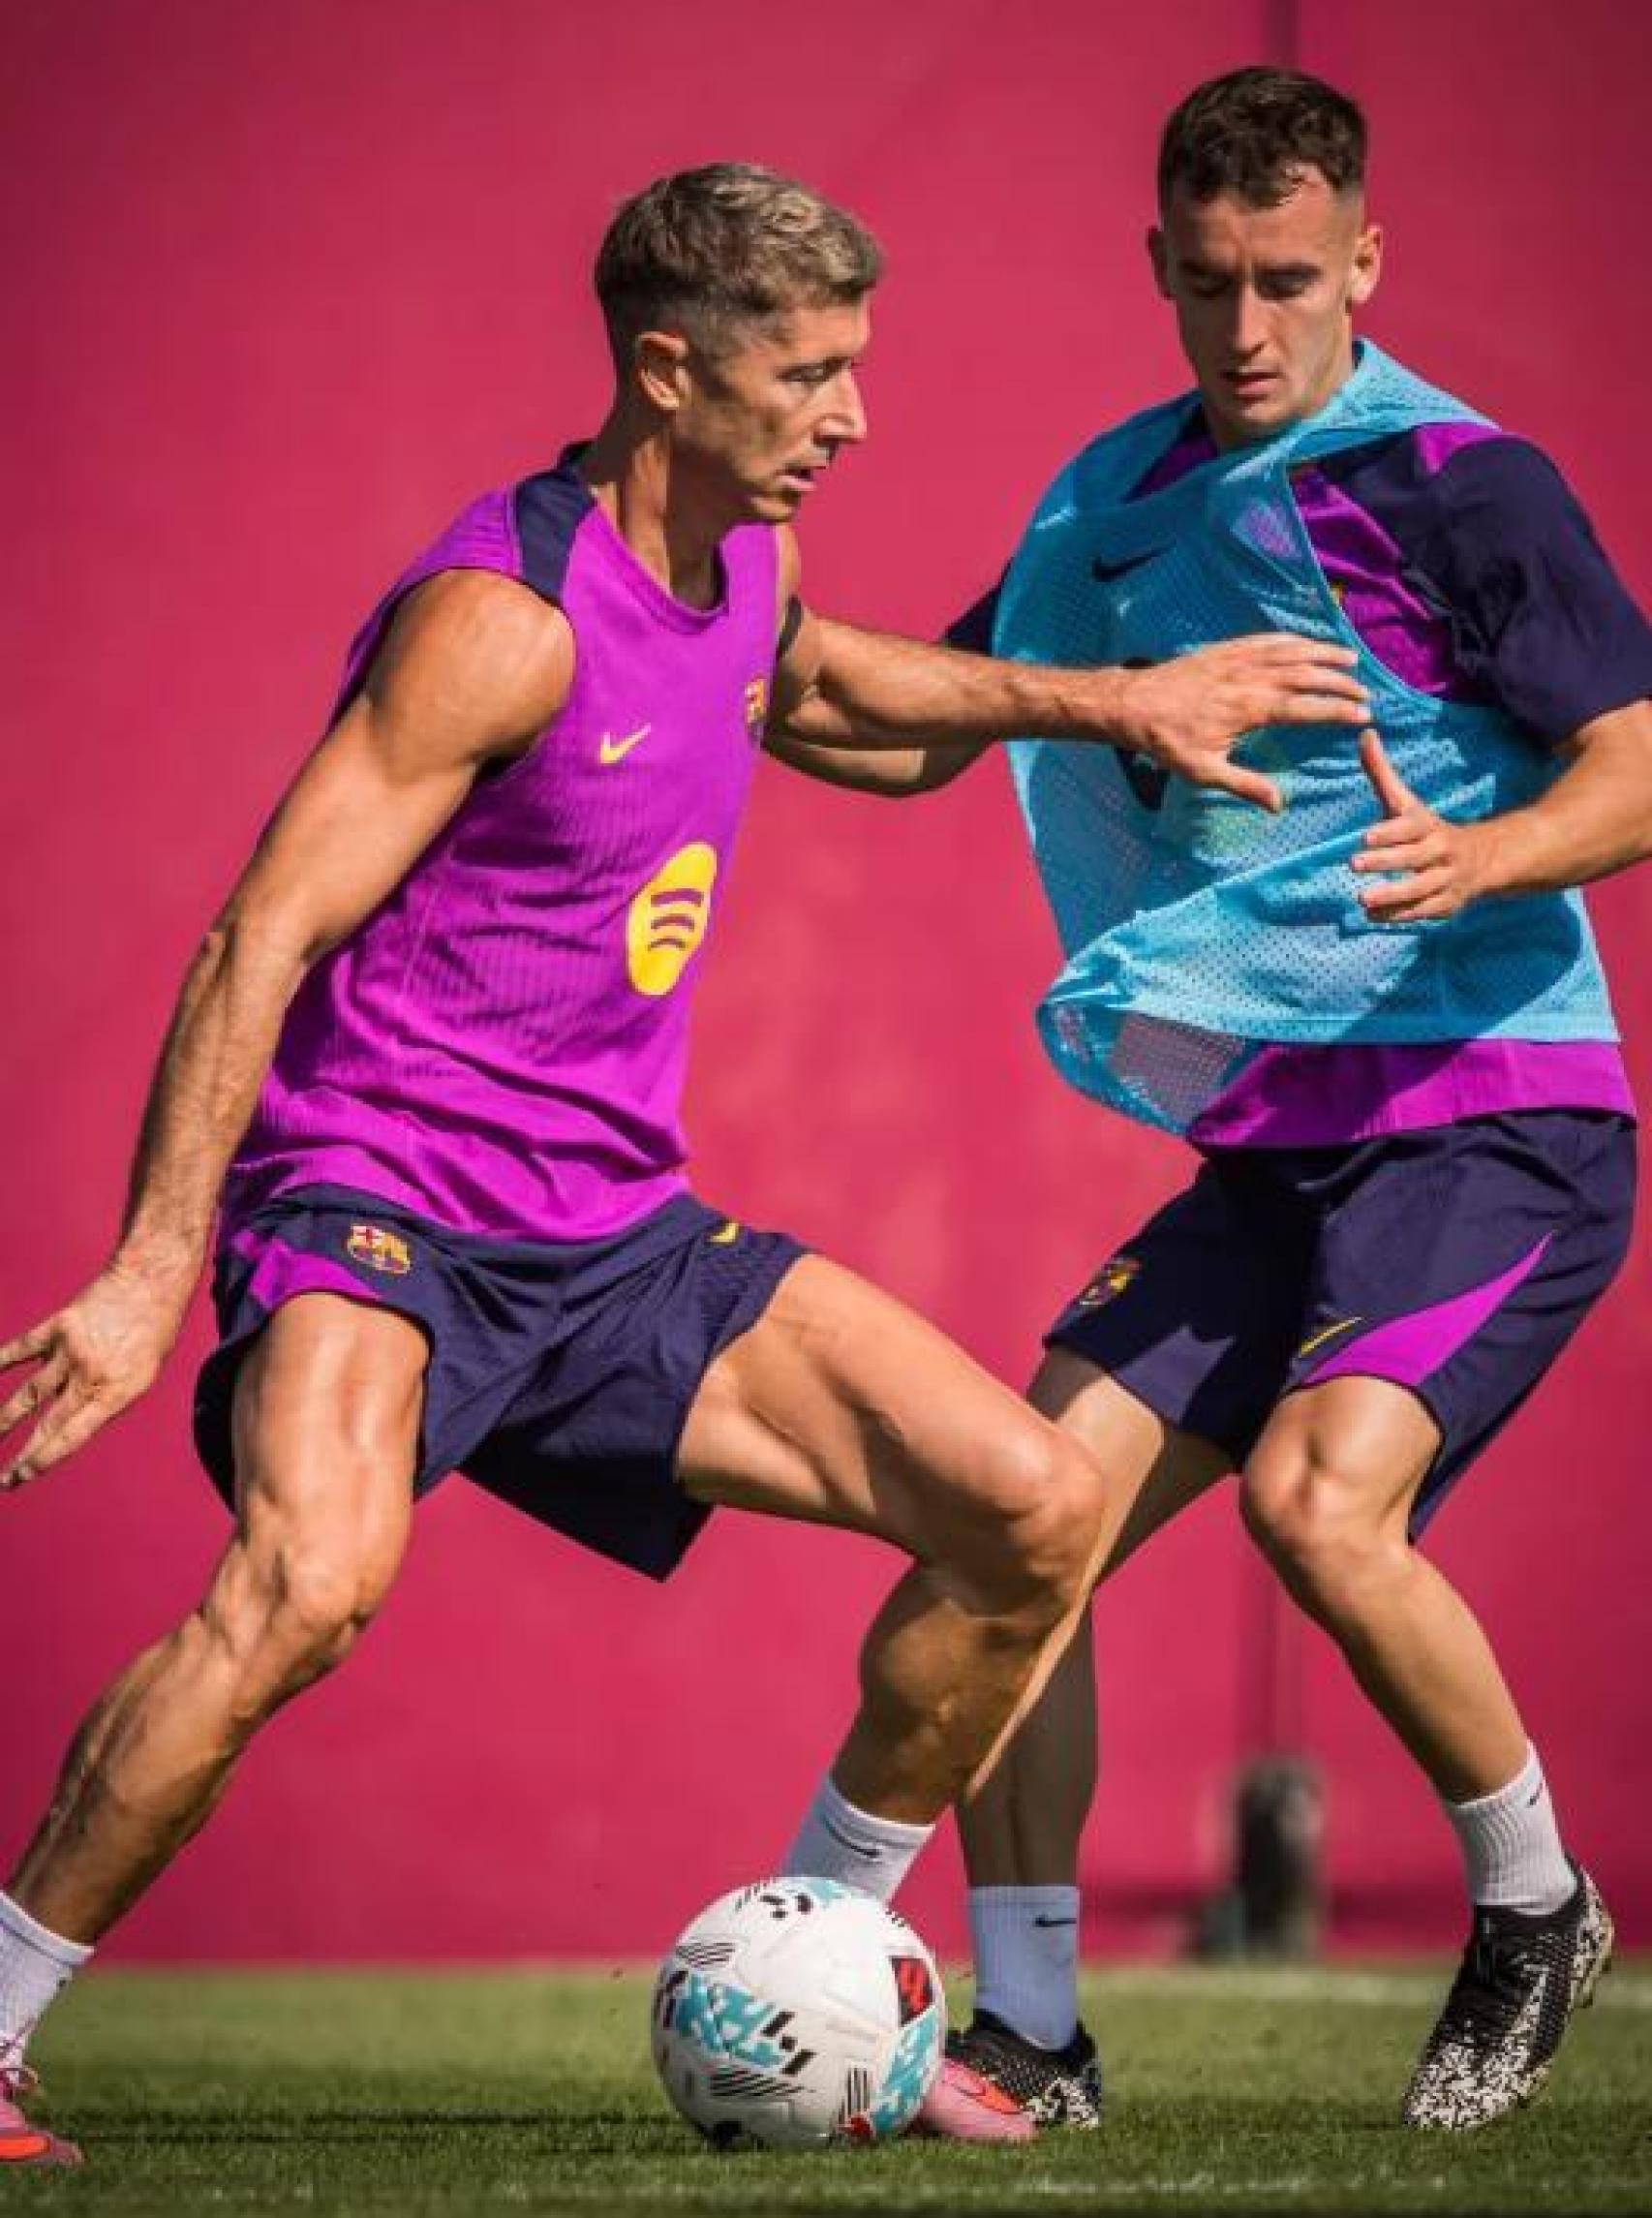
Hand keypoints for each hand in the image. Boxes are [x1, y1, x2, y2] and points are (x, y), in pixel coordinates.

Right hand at [0, 1261, 188, 1489]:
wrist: (151, 1281)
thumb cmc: (154, 1330)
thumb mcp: (144, 1375)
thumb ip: (108, 1398)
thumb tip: (74, 1420)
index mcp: (115, 1392)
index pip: (72, 1437)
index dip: (44, 1460)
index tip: (22, 1477)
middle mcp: (89, 1376)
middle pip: (47, 1424)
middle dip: (23, 1455)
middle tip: (3, 1479)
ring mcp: (70, 1352)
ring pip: (27, 1395)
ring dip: (4, 1421)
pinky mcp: (57, 1327)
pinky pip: (21, 1350)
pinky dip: (0, 1363)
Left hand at [1111, 634, 1370, 810]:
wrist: (1133, 704)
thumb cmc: (1166, 741)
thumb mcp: (1203, 771)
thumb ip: (1245, 785)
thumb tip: (1278, 804)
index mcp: (1249, 707)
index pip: (1305, 707)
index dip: (1337, 710)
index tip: (1363, 715)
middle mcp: (1249, 677)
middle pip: (1307, 675)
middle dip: (1340, 684)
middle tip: (1365, 694)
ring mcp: (1238, 658)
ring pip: (1291, 651)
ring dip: (1324, 654)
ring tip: (1350, 661)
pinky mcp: (1226, 649)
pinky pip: (1267, 639)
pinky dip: (1293, 640)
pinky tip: (1307, 643)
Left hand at [1352, 728, 1489, 920]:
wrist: (1480, 859)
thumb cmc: (1425, 829)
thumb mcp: (1405, 802)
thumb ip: (1381, 773)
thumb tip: (1364, 732)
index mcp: (1427, 826)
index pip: (1410, 828)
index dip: (1390, 832)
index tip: (1366, 836)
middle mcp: (1438, 852)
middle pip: (1413, 857)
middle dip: (1386, 861)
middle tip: (1354, 863)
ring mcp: (1444, 880)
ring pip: (1420, 889)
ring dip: (1392, 895)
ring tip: (1362, 899)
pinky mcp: (1445, 904)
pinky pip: (1423, 911)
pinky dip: (1400, 915)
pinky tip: (1372, 916)